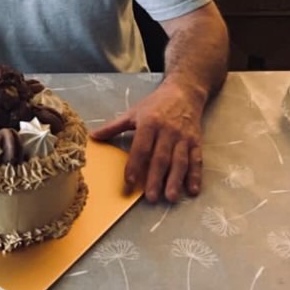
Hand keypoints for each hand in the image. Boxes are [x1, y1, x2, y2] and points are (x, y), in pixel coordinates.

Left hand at [90, 78, 204, 202]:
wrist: (184, 91)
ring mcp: (183, 137)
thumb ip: (113, 126)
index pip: (141, 147)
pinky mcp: (196, 141)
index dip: (134, 165)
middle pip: (161, 157)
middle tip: (150, 197)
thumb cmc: (156, 104)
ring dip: (175, 180)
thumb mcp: (133, 112)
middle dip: (155, 178)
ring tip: (170, 197)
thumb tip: (93, 136)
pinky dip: (195, 175)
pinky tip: (192, 190)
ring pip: (179, 161)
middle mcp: (167, 131)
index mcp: (149, 123)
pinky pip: (196, 160)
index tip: (128, 181)